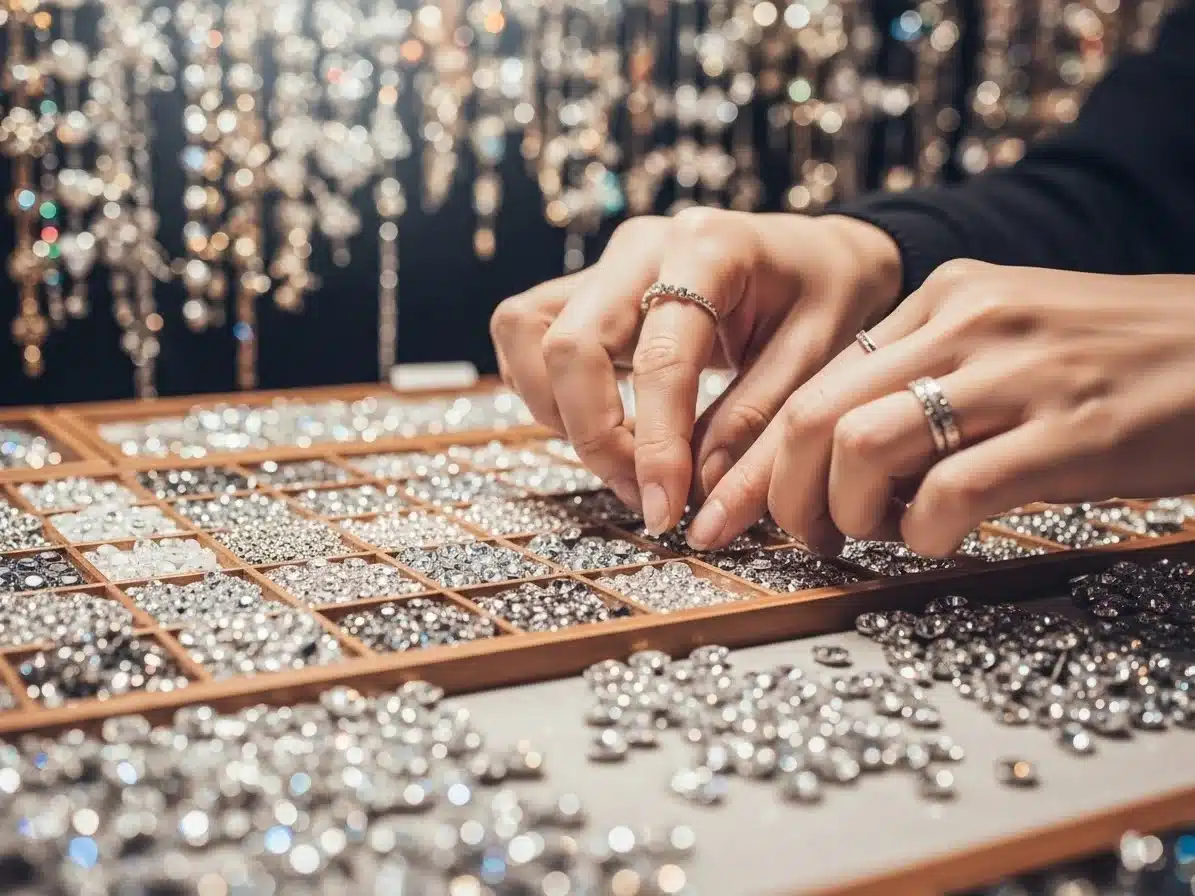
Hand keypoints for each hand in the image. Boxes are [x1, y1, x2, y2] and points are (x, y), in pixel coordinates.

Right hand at [489, 209, 901, 533]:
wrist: (819, 255)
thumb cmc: (828, 298)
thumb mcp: (820, 360)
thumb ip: (756, 428)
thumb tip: (701, 502)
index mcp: (709, 248)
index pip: (659, 359)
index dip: (655, 446)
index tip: (665, 512)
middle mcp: (642, 245)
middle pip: (567, 344)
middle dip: (593, 435)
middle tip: (642, 493)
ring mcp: (606, 262)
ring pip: (526, 332)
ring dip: (557, 411)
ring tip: (622, 460)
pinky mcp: (588, 287)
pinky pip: (527, 332)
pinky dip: (547, 390)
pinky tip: (605, 425)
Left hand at [690, 261, 1194, 555]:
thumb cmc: (1117, 358)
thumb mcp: (1010, 336)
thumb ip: (927, 371)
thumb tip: (842, 448)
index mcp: (945, 297)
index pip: (816, 378)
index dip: (773, 456)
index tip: (766, 502)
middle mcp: (967, 324)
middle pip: (815, 415)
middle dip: (785, 494)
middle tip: (805, 537)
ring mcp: (1017, 375)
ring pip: (862, 447)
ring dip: (848, 513)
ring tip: (877, 534)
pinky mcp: (1069, 433)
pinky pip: (952, 492)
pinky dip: (925, 532)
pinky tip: (941, 539)